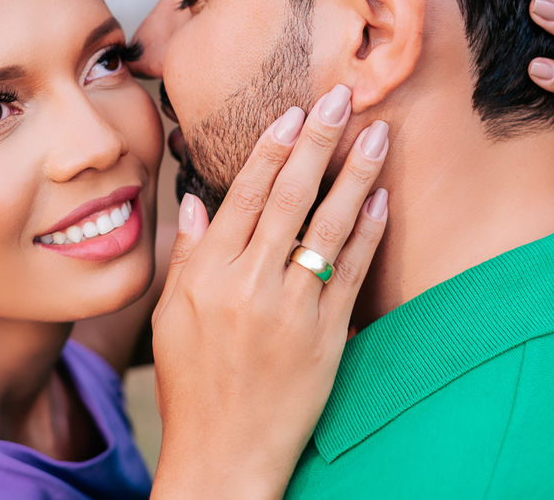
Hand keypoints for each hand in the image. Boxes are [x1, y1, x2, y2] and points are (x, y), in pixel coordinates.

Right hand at [149, 86, 388, 499]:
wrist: (222, 456)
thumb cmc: (192, 386)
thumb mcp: (171, 318)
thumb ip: (188, 256)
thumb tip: (193, 201)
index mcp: (207, 275)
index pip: (244, 195)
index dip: (272, 149)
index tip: (293, 112)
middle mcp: (248, 285)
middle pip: (289, 197)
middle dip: (317, 140)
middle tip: (340, 96)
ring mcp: (290, 310)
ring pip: (328, 226)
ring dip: (355, 175)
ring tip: (376, 135)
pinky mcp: (326, 338)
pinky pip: (352, 275)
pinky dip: (368, 234)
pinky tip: (382, 200)